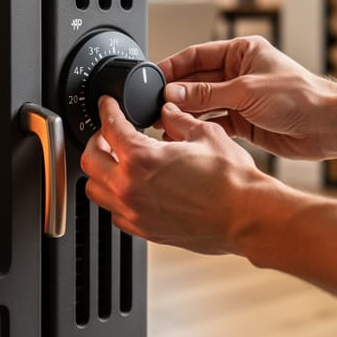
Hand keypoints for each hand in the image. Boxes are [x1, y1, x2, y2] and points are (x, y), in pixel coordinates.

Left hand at [81, 96, 273, 254]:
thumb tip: (168, 111)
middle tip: (109, 134)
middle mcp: (130, 188)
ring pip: (96, 191)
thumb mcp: (205, 134)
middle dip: (97, 141)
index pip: (109, 127)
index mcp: (141, 158)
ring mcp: (135, 213)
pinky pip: (115, 213)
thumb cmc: (232, 181)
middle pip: (90, 160)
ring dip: (101, 172)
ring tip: (116, 162)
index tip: (107, 106)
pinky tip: (131, 189)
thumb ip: (178, 120)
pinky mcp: (145, 230)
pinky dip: (116, 198)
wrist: (246, 216)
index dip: (107, 110)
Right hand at [158, 36, 336, 159]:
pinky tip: (184, 132)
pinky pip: (214, 122)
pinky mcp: (244, 121)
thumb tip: (173, 93)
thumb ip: (206, 94)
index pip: (197, 55)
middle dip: (176, 93)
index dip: (173, 66)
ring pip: (203, 103)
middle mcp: (239, 73)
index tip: (152, 78)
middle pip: (196, 80)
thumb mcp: (245, 91)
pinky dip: (200, 127)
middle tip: (153, 105)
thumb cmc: (300, 97)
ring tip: (163, 122)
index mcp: (242, 52)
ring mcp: (241, 98)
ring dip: (185, 112)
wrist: (328, 126)